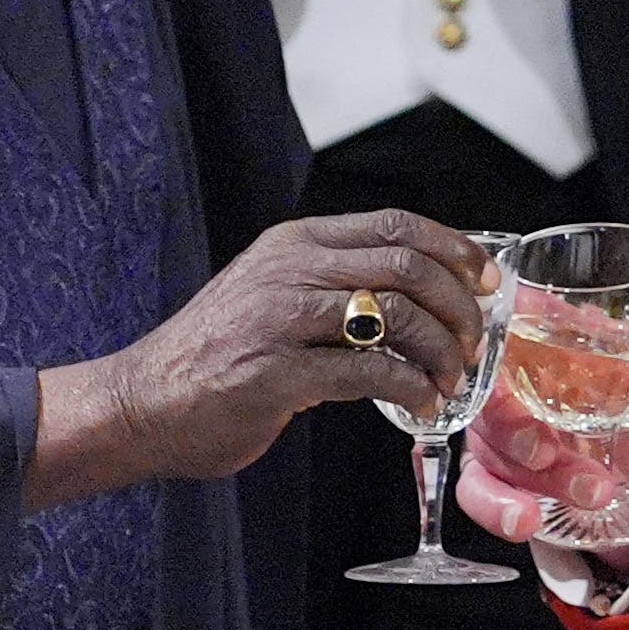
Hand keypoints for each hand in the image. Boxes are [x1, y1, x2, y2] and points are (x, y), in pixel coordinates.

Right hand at [26, 210, 493, 508]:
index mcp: (294, 244)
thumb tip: (419, 296)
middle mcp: (289, 270)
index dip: (452, 249)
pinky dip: (410, 389)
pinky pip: (367, 372)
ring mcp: (280, 320)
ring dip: (440, 351)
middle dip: (458, 306)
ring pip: (394, 315)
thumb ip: (333, 285)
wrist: (142, 403)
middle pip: (405, 267)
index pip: (394, 225)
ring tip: (452, 378)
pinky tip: (421, 404)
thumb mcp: (274, 296)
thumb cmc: (217, 356)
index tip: (486, 279)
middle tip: (474, 341)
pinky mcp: (275, 374)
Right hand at [454, 292, 628, 576]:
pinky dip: (496, 507)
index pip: (512, 318)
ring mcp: (503, 431)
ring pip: (491, 445)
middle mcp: (520, 380)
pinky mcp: (498, 477)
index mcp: (559, 338)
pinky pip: (476, 491)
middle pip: (491, 390)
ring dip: (534, 475)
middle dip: (516, 424)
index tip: (526, 350)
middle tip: (551, 451)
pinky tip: (524, 520)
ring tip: (592, 492)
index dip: (509, 330)